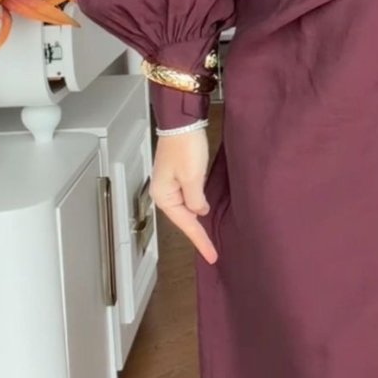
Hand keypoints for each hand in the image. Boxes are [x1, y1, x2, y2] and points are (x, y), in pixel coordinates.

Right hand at [150, 124, 217, 263]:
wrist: (183, 121)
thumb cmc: (185, 147)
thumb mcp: (193, 177)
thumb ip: (196, 200)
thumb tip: (199, 211)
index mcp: (164, 196)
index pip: (186, 224)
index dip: (200, 240)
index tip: (212, 255)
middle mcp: (164, 192)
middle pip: (184, 218)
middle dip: (198, 233)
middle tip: (213, 251)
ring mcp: (170, 183)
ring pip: (187, 207)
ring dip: (198, 219)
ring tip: (210, 238)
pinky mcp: (178, 174)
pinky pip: (189, 196)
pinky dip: (198, 205)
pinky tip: (205, 211)